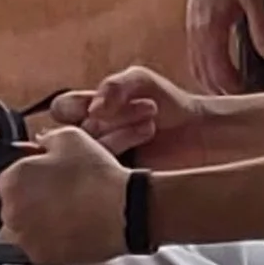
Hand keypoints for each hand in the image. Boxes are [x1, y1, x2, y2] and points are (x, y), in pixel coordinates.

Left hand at [0, 125, 130, 264]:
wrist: (123, 211)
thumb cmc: (97, 177)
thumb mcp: (69, 137)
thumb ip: (46, 138)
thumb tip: (40, 143)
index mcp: (11, 180)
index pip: (10, 176)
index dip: (31, 172)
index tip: (47, 174)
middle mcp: (11, 212)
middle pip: (16, 202)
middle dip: (34, 197)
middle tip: (62, 191)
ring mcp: (25, 238)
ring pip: (27, 226)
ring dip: (42, 218)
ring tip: (70, 209)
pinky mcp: (41, 258)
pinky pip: (41, 245)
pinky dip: (53, 238)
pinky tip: (73, 225)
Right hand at [45, 63, 210, 163]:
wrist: (202, 134)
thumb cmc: (170, 103)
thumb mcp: (141, 81)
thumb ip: (114, 85)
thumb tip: (92, 109)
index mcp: (89, 111)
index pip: (61, 109)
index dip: (75, 107)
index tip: (102, 106)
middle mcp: (91, 137)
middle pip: (77, 131)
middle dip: (111, 119)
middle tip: (148, 110)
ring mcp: (103, 161)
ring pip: (91, 153)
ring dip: (121, 134)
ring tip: (151, 126)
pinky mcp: (117, 182)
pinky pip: (106, 174)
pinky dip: (125, 155)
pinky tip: (149, 140)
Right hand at [187, 0, 263, 94]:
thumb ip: (260, 25)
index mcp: (209, 28)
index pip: (218, 73)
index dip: (234, 89)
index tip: (250, 98)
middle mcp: (195, 30)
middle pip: (202, 74)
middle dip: (220, 91)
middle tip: (240, 104)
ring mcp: (191, 24)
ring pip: (195, 65)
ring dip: (210, 81)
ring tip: (229, 92)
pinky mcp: (192, 18)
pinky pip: (193, 52)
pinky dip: (203, 67)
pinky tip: (216, 67)